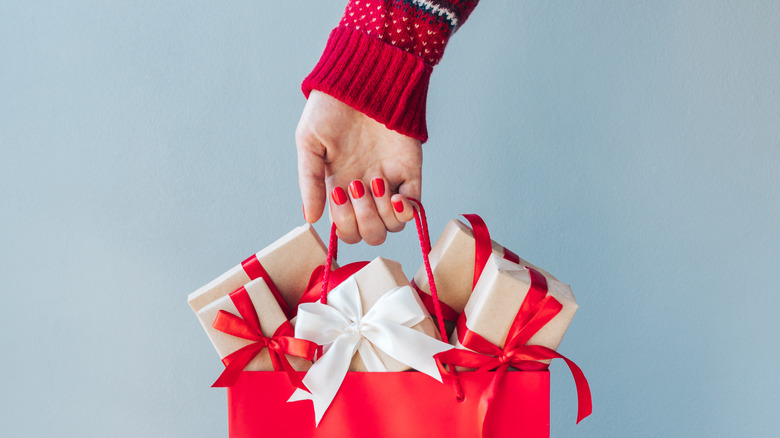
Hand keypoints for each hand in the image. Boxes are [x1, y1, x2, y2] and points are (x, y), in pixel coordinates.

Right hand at [296, 90, 421, 244]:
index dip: (343, 224)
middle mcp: (365, 191)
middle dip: (363, 221)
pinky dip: (406, 212)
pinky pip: (414, 209)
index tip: (338, 193)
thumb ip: (309, 182)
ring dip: (382, 213)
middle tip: (357, 187)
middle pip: (371, 234)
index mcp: (338, 187)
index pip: (345, 230)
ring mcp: (390, 183)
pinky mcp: (411, 172)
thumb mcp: (309, 142)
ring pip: (392, 226)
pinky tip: (396, 197)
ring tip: (376, 182)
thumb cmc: (331, 106)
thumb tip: (312, 219)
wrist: (362, 79)